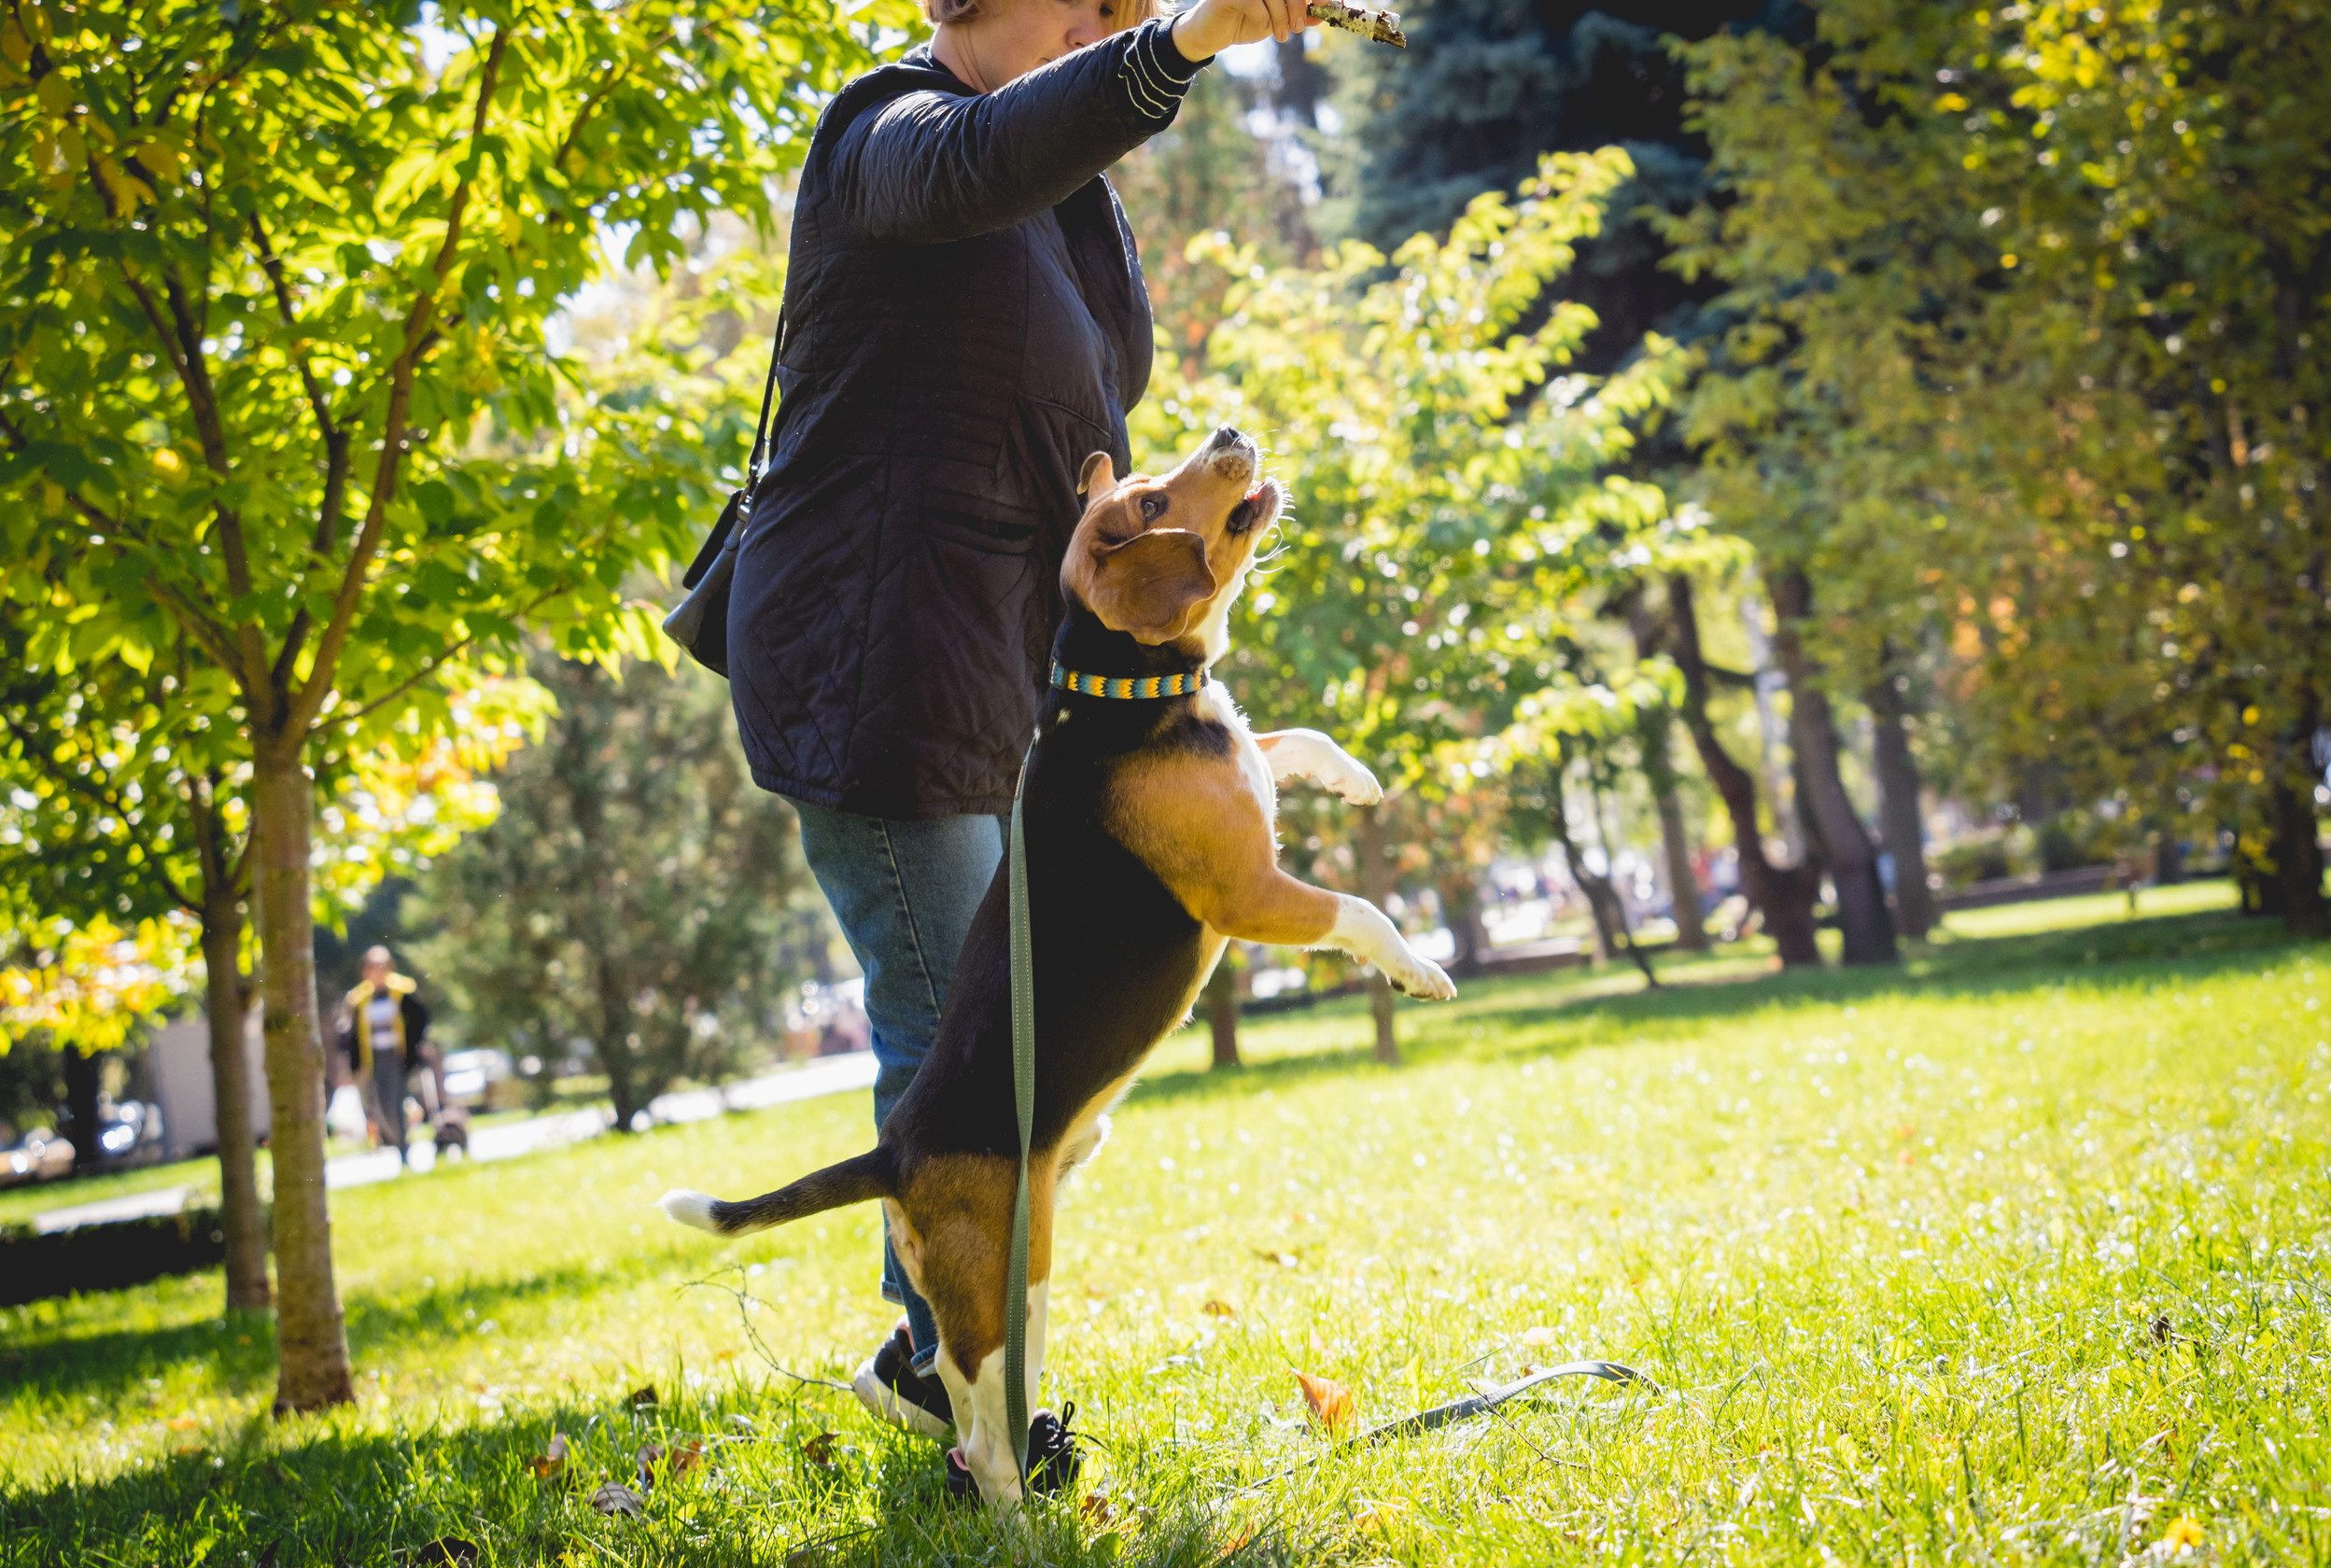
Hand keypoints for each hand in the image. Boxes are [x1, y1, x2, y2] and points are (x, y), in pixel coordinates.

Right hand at [1171, 0, 1318, 59]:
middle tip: (1299, 27)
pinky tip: (1260, 28)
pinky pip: (1255, 5)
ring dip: (1282, 18)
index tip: (1326, 5)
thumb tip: (1323, 13)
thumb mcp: (1276, 20)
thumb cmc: (1244, 22)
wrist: (1211, 35)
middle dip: (1298, 7)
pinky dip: (1263, 20)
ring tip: (1281, 35)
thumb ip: (1298, 14)